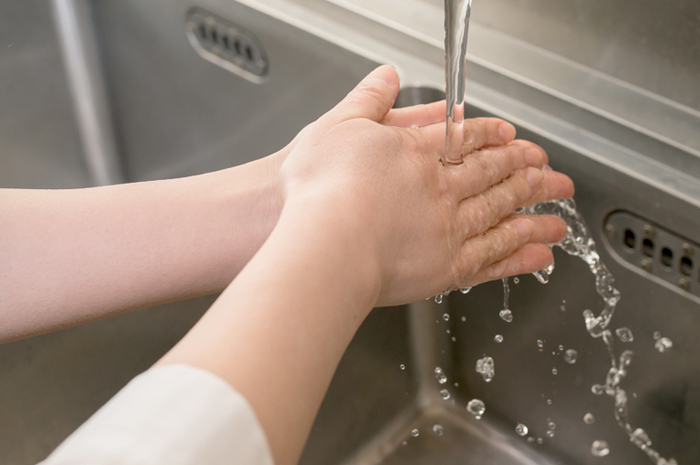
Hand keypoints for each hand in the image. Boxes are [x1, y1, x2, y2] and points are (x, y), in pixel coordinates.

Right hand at [279, 65, 573, 305]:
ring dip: (535, 210)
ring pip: (503, 215)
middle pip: (494, 175)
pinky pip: (493, 259)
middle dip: (527, 170)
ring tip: (561, 209)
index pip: (465, 138)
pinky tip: (541, 253)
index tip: (514, 137)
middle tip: (554, 171)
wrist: (324, 244)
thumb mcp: (335, 127)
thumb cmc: (319, 190)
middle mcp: (442, 189)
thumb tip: (388, 75)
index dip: (493, 135)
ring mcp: (449, 228)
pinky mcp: (447, 268)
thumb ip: (367, 100)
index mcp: (418, 153)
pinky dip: (521, 256)